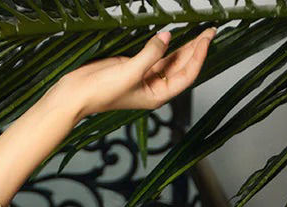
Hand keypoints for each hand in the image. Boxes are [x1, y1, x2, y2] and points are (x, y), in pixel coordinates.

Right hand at [56, 27, 216, 120]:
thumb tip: (166, 36)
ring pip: (171, 60)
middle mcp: (155, 87)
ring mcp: (145, 77)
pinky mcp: (134, 67)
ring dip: (185, 46)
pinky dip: (166, 45)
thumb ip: (150, 54)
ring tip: (199, 32)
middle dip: (196, 49)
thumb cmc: (101, 92)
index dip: (198, 56)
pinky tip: (174, 35)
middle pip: (182, 67)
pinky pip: (157, 54)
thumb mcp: (129, 72)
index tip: (206, 38)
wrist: (77, 94)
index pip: (186, 75)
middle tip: (209, 31)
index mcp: (158, 95)